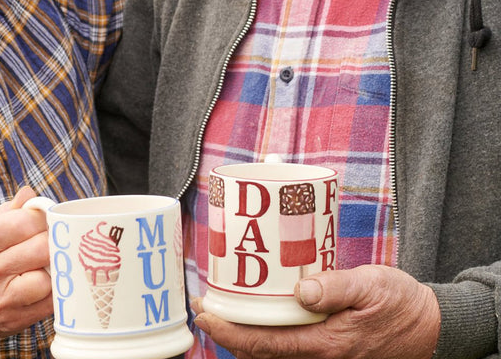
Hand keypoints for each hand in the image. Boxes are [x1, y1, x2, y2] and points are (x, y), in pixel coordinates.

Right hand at [0, 186, 52, 357]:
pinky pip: (52, 300)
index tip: (47, 219)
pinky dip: (57, 290)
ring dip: (55, 267)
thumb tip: (30, 193)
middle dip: (54, 240)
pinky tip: (49, 282)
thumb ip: (7, 211)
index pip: (25, 221)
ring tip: (50, 262)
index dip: (43, 217)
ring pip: (49, 275)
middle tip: (53, 240)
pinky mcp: (16, 320)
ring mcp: (1, 299)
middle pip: (42, 247)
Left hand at [192, 265, 440, 358]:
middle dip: (228, 333)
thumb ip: (335, 287)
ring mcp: (325, 358)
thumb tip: (300, 290)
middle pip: (261, 353)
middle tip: (205, 305)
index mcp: (327, 344)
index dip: (228, 331)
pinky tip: (258, 314)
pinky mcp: (330, 351)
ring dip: (244, 335)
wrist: (432, 325)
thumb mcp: (371, 286)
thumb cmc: (401, 303)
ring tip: (223, 307)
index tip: (204, 312)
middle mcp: (322, 358)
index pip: (265, 344)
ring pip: (274, 353)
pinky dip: (266, 335)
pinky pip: (290, 349)